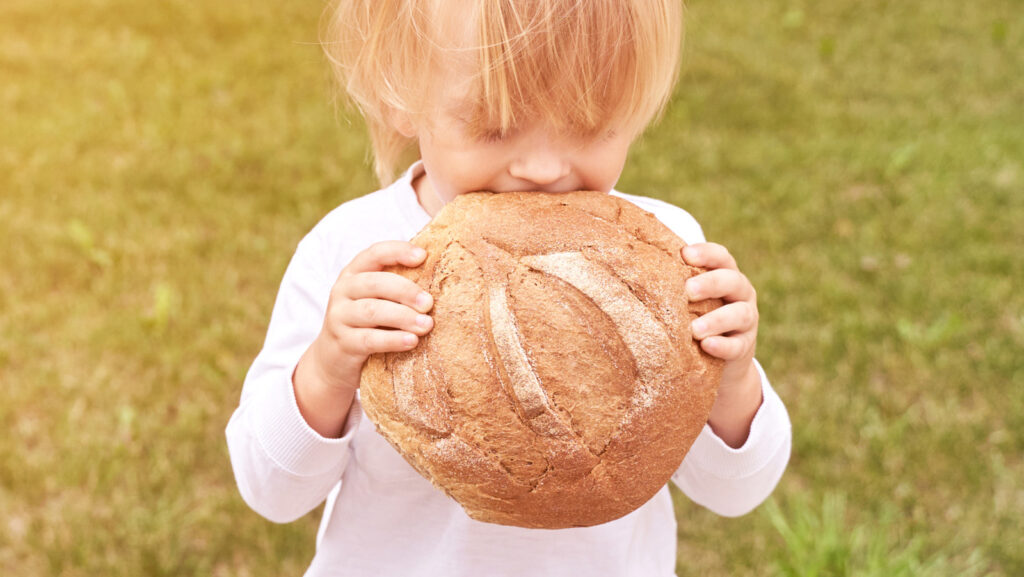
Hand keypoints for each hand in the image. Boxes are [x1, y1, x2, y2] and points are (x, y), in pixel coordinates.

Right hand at [293, 241, 433, 436]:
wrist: (333, 361)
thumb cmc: (367, 324)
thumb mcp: (377, 300)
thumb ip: (398, 288)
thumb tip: (442, 278)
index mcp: (354, 273)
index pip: (375, 253)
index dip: (398, 251)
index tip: (423, 256)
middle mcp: (343, 291)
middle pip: (375, 283)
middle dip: (405, 290)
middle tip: (429, 303)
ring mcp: (339, 317)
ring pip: (372, 311)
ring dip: (403, 317)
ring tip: (426, 325)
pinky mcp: (342, 343)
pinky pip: (368, 340)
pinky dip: (392, 339)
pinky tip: (411, 341)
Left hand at [682, 242, 762, 446]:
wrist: (720, 356)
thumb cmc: (695, 315)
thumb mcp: (688, 297)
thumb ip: (673, 282)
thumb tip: (631, 265)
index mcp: (725, 274)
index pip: (720, 257)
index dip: (705, 253)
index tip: (685, 254)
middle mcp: (740, 293)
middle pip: (732, 281)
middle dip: (710, 284)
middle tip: (687, 291)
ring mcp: (746, 320)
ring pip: (740, 314)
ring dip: (716, 320)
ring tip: (694, 329)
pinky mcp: (745, 346)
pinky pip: (737, 345)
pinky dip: (723, 345)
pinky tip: (707, 346)